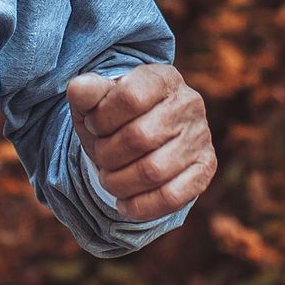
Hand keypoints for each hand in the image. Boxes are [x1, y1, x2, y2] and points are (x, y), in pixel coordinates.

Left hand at [66, 62, 216, 219]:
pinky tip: (124, 203)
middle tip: (101, 156)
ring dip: (118, 183)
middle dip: (107, 154)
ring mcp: (200, 136)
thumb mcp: (96, 103)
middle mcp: (188, 103)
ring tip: (109, 178)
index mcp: (162, 78)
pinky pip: (172, 197)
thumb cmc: (115, 118)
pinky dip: (140, 206)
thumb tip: (78, 89)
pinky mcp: (205, 168)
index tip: (94, 125)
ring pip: (153, 172)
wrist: (143, 138)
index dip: (102, 118)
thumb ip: (86, 93)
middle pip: (139, 138)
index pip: (130, 97)